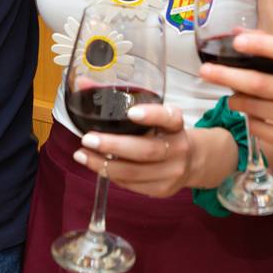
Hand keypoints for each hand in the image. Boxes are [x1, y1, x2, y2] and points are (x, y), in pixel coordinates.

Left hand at [72, 104, 197, 197]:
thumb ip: (121, 98)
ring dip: (104, 164)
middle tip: (88, 139)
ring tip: (82, 155)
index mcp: (176, 125)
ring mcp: (171, 172)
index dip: (152, 115)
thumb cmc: (162, 132)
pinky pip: (132, 184)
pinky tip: (96, 165)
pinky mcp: (161, 189)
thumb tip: (83, 83)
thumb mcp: (152, 113)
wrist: (190, 162)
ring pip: (135, 172)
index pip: (169, 118)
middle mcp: (177, 148)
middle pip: (146, 150)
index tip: (132, 112)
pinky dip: (111, 175)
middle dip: (113, 145)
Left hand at [199, 31, 272, 158]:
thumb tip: (236, 33)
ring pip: (255, 109)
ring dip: (235, 101)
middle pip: (260, 84)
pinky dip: (247, 120)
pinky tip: (246, 114)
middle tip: (206, 72)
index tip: (237, 42)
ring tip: (230, 97)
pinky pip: (259, 129)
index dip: (260, 45)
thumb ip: (272, 50)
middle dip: (228, 76)